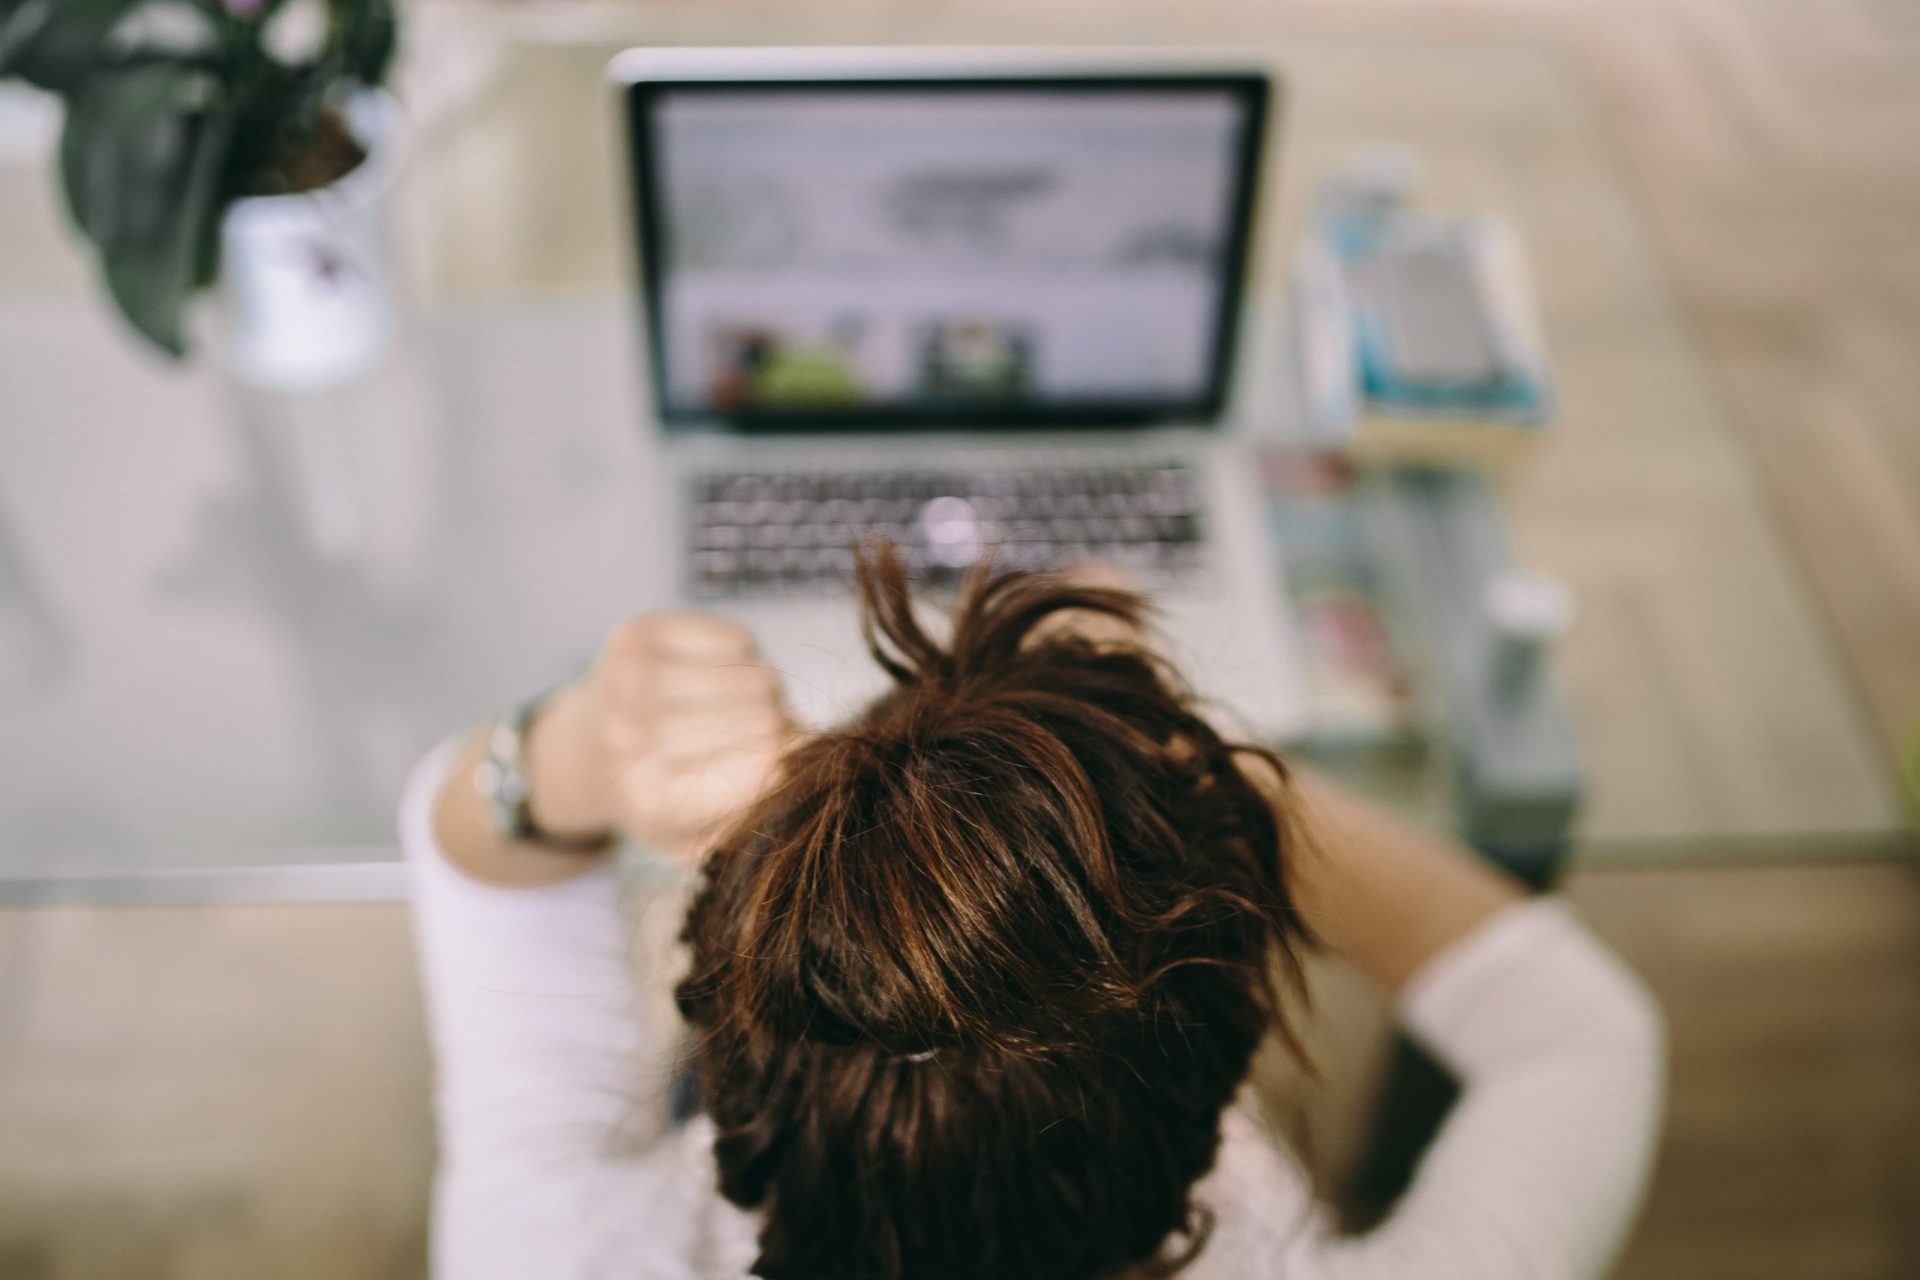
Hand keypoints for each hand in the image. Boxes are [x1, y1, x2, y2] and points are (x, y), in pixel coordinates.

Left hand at [532, 614, 799, 861]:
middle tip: (759, 740)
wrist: (589, 752)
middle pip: (768, 720)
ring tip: (737, 711)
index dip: (791, 764)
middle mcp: (631, 737)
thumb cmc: (664, 798)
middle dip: (779, 731)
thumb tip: (799, 760)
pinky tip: (717, 679)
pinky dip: (742, 659)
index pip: (767, 769)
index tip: (782, 767)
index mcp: (653, 799)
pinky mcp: (638, 634)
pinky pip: (739, 640)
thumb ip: (757, 814)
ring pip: (759, 677)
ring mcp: (629, 678)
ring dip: (763, 695)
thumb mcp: (705, 840)